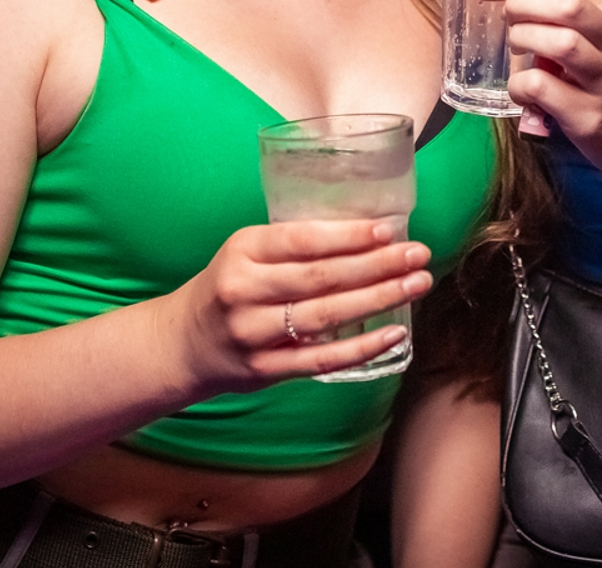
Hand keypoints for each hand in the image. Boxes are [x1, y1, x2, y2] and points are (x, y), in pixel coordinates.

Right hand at [171, 220, 432, 391]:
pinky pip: (321, 359)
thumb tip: (369, 235)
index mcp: (242, 251)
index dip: (349, 236)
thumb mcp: (247, 253)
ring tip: (416, 284)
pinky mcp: (264, 370)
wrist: (182, 343)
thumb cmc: (229, 287)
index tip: (389, 231)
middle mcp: (244, 290)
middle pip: (321, 277)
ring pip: (325, 316)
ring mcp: (253, 334)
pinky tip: (394, 333)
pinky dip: (361, 347)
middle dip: (377, 265)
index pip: (302, 240)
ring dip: (378, 299)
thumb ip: (294, 246)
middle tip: (419, 255)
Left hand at [458, 0, 601, 178]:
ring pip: (559, 43)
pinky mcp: (590, 114)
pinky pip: (543, 88)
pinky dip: (519, 84)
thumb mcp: (600, 26)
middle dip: (521, 6)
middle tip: (509, 20)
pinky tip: (522, 88)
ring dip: (523, 41)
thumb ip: (561, 5)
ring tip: (518, 49)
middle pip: (564, 4)